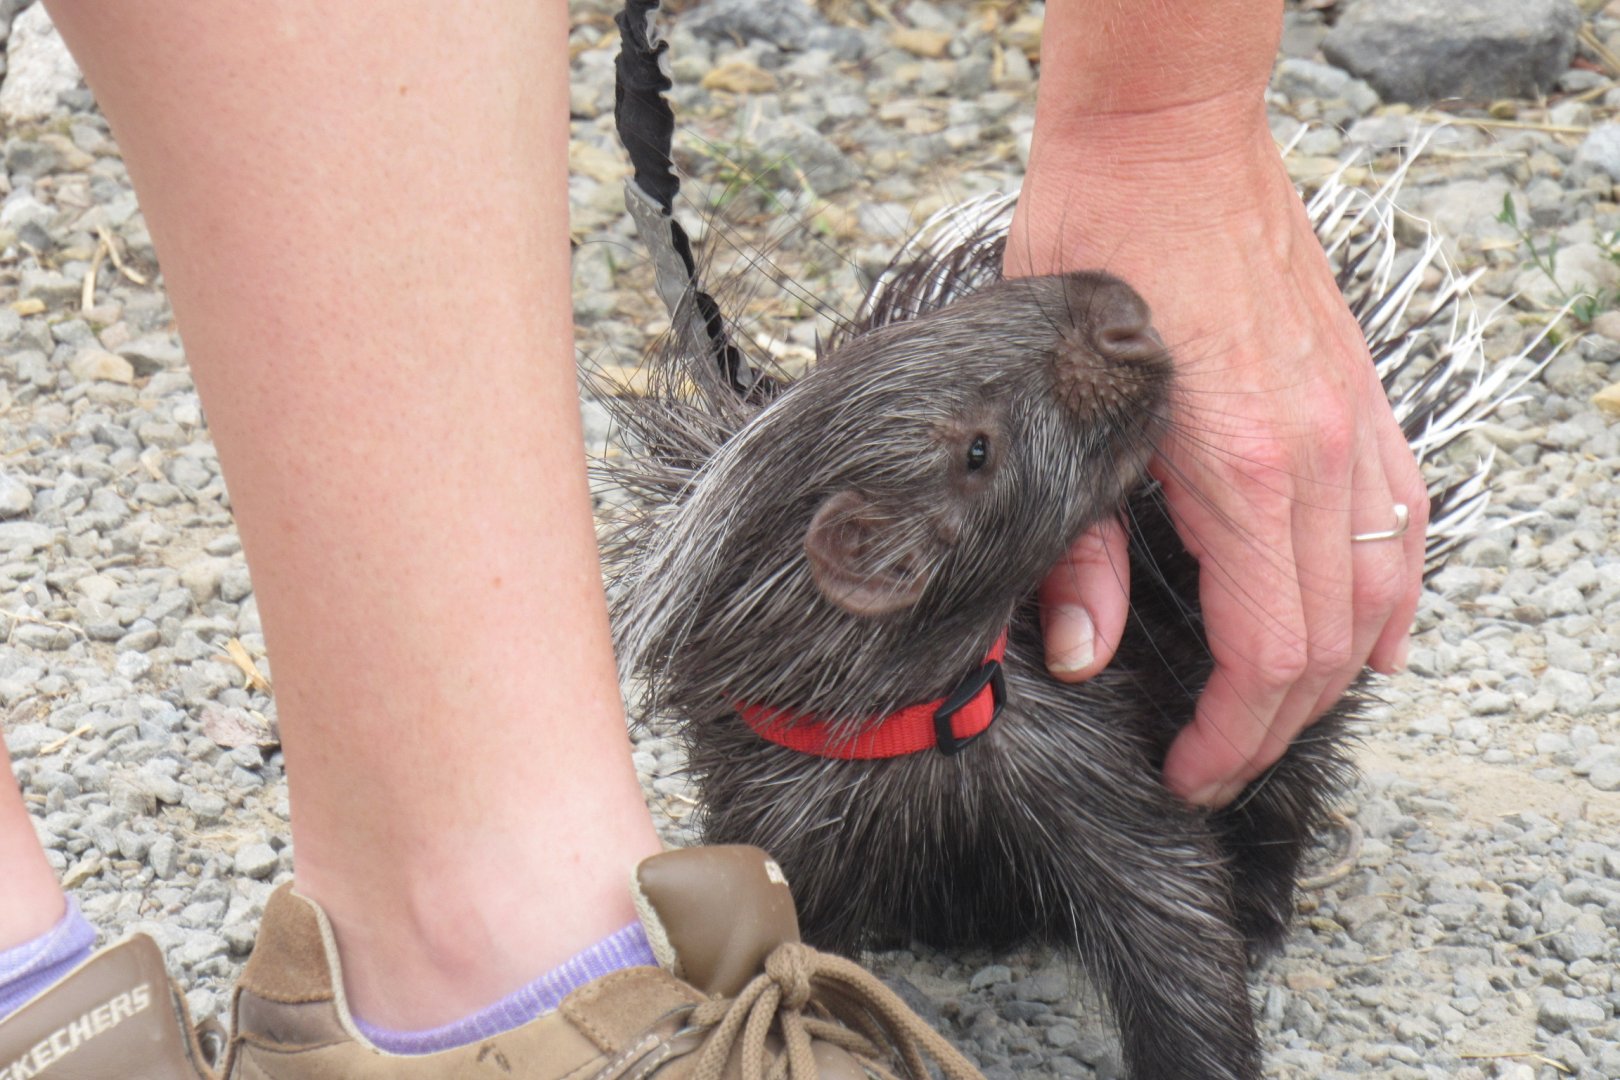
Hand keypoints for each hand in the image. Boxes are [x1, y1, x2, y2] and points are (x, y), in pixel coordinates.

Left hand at [1010, 104, 1426, 807]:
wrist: (1165, 143)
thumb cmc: (1098, 252)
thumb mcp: (1057, 405)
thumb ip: (1074, 545)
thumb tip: (1083, 653)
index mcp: (1239, 472)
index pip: (1268, 658)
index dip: (1230, 740)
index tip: (1187, 771)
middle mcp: (1316, 458)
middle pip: (1329, 644)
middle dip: (1274, 727)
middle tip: (1215, 762)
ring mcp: (1351, 424)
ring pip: (1379, 594)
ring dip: (1335, 676)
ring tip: (1278, 721)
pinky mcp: (1358, 395)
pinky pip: (1403, 523)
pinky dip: (1392, 597)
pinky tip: (1374, 637)